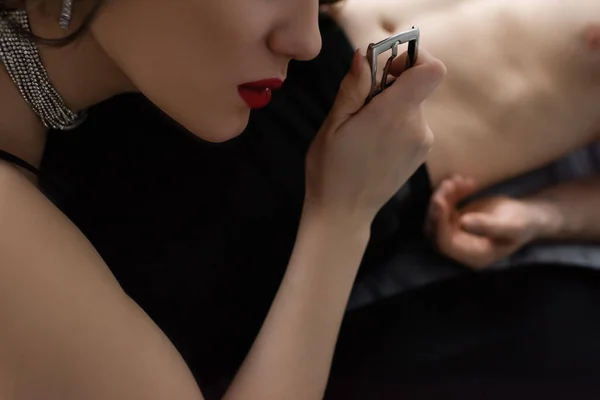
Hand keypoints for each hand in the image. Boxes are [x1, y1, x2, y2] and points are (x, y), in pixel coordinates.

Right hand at [305, 48, 445, 225]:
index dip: (413, 60)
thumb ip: (353, 87)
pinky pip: (412, 125)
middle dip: (390, 86)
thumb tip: (366, 55)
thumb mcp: (333, 124)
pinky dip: (395, 124)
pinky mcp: (420, 155)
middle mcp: (417, 127)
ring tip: (363, 130)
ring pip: (412, 106)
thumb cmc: (331, 169)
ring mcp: (422, 143)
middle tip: (360, 105)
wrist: (343, 213)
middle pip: (417, 87)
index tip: (387, 69)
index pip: (432, 70)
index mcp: (395, 114)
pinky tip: (372, 143)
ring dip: (391, 107)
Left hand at [426, 175, 539, 268]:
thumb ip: (488, 226)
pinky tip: (462, 180)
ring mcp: (455, 233)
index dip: (438, 224)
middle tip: (449, 184)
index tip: (440, 202)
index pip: (445, 244)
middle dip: (438, 205)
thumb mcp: (510, 226)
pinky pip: (444, 206)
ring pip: (437, 215)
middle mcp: (459, 247)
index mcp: (472, 255)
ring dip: (444, 195)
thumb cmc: (522, 224)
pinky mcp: (454, 220)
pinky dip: (450, 192)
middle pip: (435, 228)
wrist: (526, 216)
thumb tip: (463, 223)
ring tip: (459, 179)